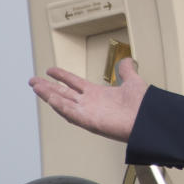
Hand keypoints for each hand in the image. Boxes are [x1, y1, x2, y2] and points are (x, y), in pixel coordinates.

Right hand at [28, 57, 147, 141]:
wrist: (150, 119)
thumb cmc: (144, 106)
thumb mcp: (133, 82)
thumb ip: (127, 71)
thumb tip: (126, 61)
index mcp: (98, 95)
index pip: (74, 83)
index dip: (62, 76)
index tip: (50, 71)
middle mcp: (91, 104)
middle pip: (63, 93)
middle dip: (47, 87)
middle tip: (32, 80)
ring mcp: (89, 113)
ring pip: (63, 103)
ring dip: (49, 95)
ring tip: (36, 87)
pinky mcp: (91, 122)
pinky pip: (72, 113)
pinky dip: (60, 106)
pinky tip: (50, 98)